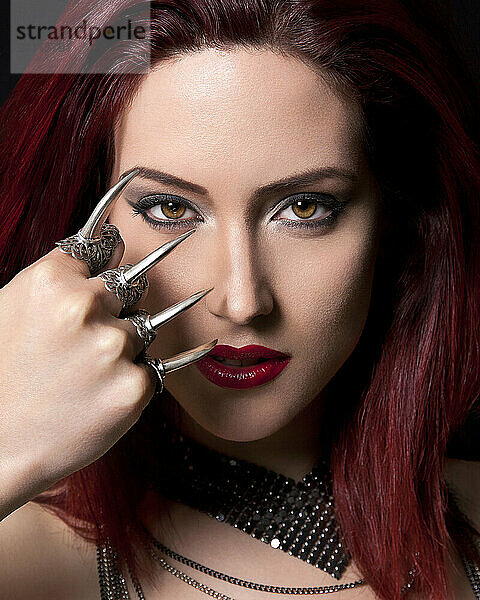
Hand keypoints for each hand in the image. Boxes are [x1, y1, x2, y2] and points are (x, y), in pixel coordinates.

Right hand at [0, 172, 215, 519]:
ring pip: (147, 326)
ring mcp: (115, 347)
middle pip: (133, 284)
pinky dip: (140, 374)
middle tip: (86, 340)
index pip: (106, 247)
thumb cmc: (4, 371)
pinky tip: (116, 383)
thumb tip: (114, 242)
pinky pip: (158, 365)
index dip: (105, 264)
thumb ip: (65, 274)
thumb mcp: (16, 306)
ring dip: (128, 344)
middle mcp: (87, 306)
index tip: (117, 258)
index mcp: (53, 279)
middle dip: (118, 306)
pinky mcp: (136, 387)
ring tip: (85, 374)